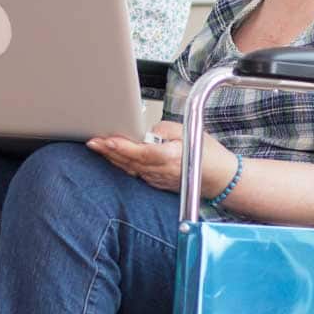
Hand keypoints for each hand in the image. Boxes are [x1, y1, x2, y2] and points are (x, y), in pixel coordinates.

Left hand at [87, 121, 237, 196]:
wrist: (221, 178)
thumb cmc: (208, 155)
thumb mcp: (188, 132)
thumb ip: (164, 130)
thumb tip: (146, 131)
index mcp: (171, 158)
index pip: (141, 153)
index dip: (122, 147)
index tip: (107, 141)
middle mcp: (162, 172)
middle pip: (130, 162)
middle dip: (109, 151)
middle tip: (93, 141)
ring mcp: (158, 180)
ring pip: (130, 169)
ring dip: (113, 158)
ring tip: (98, 147)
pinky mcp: (157, 183)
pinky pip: (136, 174)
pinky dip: (123, 165)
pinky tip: (113, 158)